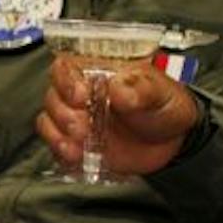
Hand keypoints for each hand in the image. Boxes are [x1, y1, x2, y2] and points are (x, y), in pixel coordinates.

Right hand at [34, 54, 197, 176]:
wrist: (174, 142)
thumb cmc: (165, 106)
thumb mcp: (161, 92)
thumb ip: (141, 88)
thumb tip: (119, 88)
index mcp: (99, 72)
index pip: (66, 67)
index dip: (66, 80)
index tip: (80, 95)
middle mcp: (83, 94)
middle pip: (53, 95)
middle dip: (63, 113)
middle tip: (83, 126)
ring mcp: (78, 119)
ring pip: (49, 120)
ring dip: (58, 134)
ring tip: (80, 143)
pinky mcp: (78, 144)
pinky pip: (56, 145)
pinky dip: (61, 151)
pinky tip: (76, 155)